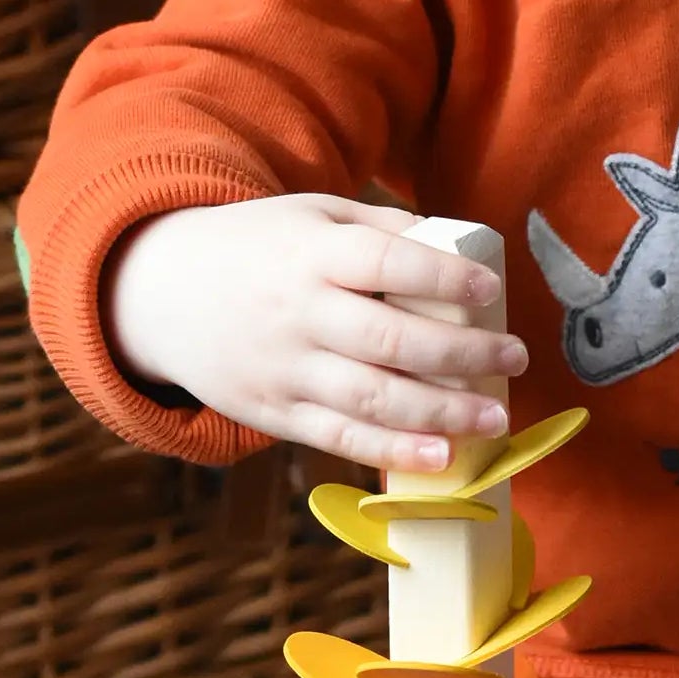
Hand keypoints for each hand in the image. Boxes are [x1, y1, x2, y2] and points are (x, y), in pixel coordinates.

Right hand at [103, 194, 528, 469]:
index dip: (442, 277)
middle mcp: (300, 314)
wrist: (162, 294)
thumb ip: (380, 231)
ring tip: (494, 418)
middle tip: (516, 359)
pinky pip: (342, 438)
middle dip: (461, 354)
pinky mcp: (277, 414)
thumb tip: (460, 252)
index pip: (385, 262)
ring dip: (441, 413)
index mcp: (311, 254)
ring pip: (372, 398)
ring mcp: (287, 370)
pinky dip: (394, 451)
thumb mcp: (311, 218)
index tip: (489, 291)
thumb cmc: (259, 250)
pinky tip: (441, 458)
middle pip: (390, 340)